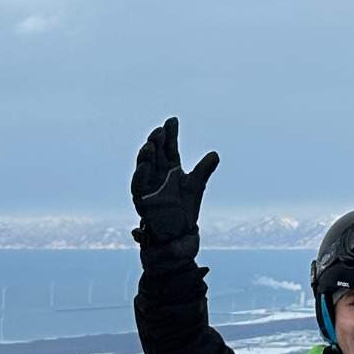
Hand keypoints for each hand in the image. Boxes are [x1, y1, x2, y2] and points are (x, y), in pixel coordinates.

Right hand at [128, 117, 218, 259]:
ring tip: (152, 144)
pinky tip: (145, 166)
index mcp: (170, 168)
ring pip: (144, 166)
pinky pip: (138, 187)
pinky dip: (140, 176)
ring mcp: (148, 186)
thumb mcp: (196, 186)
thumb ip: (204, 170)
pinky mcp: (142, 200)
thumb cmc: (185, 209)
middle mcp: (157, 173)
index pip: (169, 147)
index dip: (170, 134)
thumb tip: (215, 154)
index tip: (173, 120)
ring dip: (146, 155)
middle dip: (157, 141)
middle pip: (156, 153)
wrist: (177, 234)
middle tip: (161, 130)